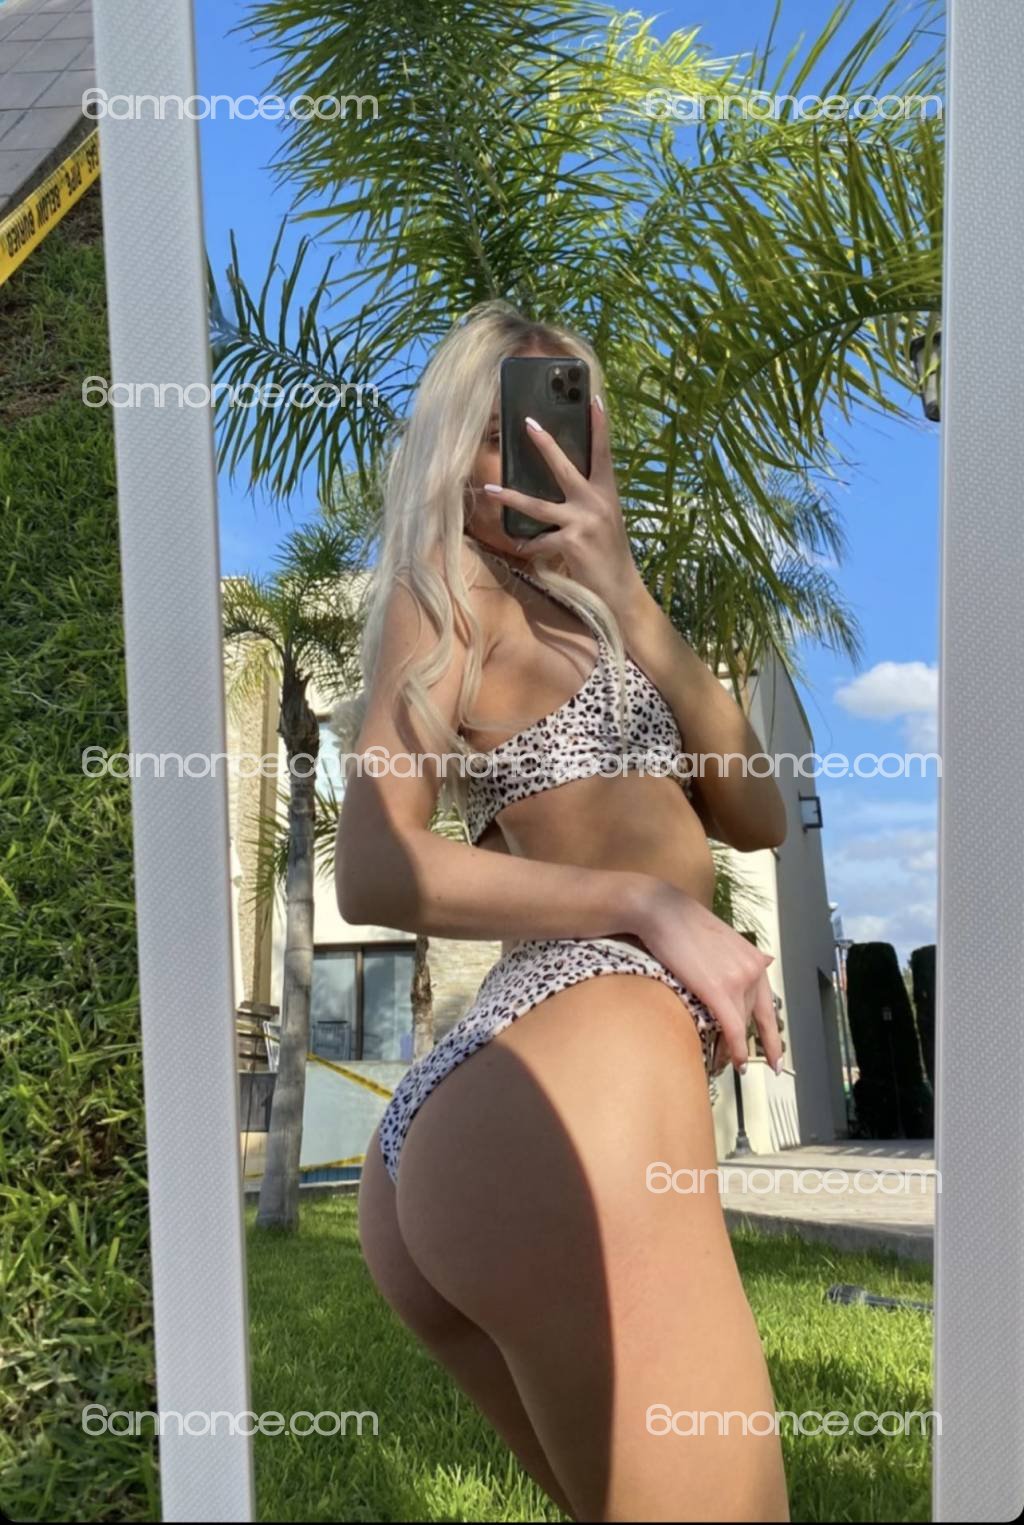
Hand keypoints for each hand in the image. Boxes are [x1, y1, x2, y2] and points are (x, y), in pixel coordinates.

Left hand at [482, 396, 646, 623]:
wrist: (620, 590)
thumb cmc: (608, 553)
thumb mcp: (604, 520)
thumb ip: (587, 500)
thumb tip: (564, 485)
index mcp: (607, 493)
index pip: (603, 453)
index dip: (599, 426)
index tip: (594, 399)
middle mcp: (597, 502)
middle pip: (565, 467)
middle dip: (545, 444)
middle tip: (527, 423)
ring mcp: (583, 522)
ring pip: (538, 505)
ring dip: (511, 497)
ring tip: (491, 489)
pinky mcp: (570, 542)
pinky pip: (539, 541)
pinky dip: (528, 545)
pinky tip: (521, 547)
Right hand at [632, 880, 783, 1074]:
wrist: (662, 911)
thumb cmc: (681, 924)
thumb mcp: (720, 940)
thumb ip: (736, 960)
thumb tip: (748, 971)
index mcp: (753, 958)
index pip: (769, 1004)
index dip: (773, 1034)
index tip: (776, 1053)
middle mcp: (753, 969)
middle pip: (754, 1017)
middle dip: (756, 1043)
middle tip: (756, 1063)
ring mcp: (738, 980)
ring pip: (742, 1025)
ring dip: (736, 1048)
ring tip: (726, 1062)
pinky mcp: (719, 990)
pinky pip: (734, 1029)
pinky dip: (736, 1049)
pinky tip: (734, 1062)